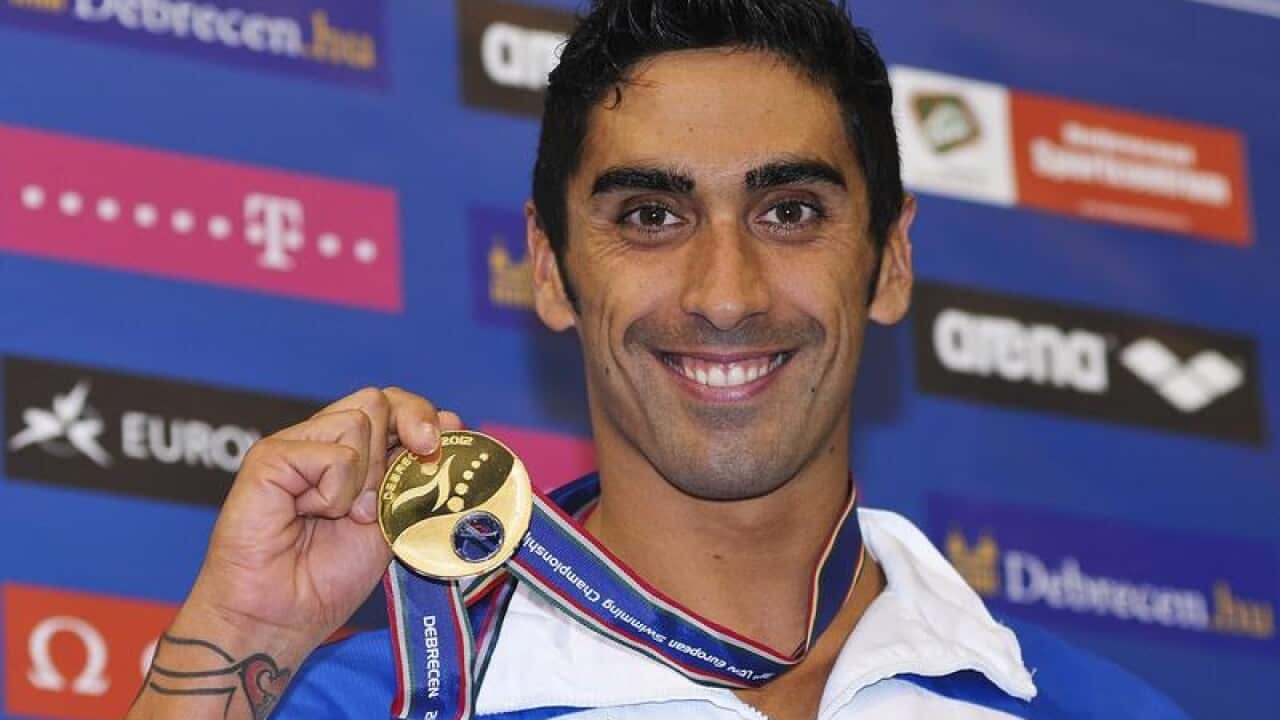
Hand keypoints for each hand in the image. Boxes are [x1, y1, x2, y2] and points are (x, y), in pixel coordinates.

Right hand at [129, 388, 461, 719]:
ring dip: (363, 479)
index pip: (392, 405)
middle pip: (378, 400)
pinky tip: (309, 514)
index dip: (419, 416)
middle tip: (382, 497)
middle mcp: (321, 442)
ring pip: (358, 422)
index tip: (437, 444)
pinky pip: (333, 456)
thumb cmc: (328, 578)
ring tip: (337, 515)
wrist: (281, 615)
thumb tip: (449, 420)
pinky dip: (334, 493)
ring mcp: (294, 445)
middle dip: (398, 441)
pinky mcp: (269, 457)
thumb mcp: (390, 519)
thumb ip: (414, 473)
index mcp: (351, 453)